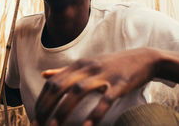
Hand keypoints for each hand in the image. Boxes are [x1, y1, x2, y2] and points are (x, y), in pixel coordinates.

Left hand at [33, 47, 159, 125]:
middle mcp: (88, 68)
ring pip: (78, 91)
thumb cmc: (111, 65)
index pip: (53, 82)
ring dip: (64, 110)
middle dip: (47, 106)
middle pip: (61, 85)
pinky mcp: (119, 84)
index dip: (42, 99)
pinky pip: (105, 99)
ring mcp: (104, 75)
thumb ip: (65, 71)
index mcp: (79, 65)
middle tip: (39, 125)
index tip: (35, 117)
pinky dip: (95, 113)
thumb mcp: (87, 64)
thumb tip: (44, 75)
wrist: (143, 58)